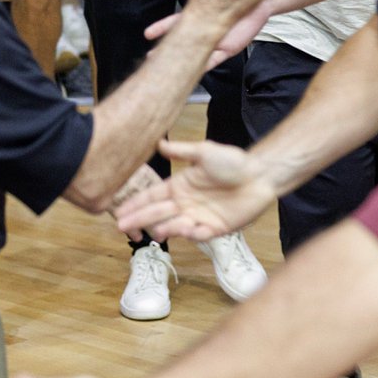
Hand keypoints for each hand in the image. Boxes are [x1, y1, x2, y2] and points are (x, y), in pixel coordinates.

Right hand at [115, 138, 274, 240]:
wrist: (259, 174)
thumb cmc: (233, 162)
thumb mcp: (205, 152)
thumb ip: (182, 151)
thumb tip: (159, 143)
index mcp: (180, 186)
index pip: (153, 196)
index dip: (136, 203)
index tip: (119, 210)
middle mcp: (185, 203)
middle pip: (157, 213)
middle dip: (139, 219)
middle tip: (121, 226)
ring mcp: (199, 217)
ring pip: (175, 226)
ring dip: (165, 229)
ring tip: (155, 231)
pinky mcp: (215, 228)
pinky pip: (199, 235)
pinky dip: (191, 234)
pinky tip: (185, 229)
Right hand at [144, 0, 272, 71]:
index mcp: (200, 17)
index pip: (176, 23)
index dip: (162, 28)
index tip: (148, 33)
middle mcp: (206, 31)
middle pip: (184, 42)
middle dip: (169, 48)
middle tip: (151, 57)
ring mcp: (216, 41)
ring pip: (197, 54)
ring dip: (185, 60)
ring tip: (171, 67)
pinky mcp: (229, 48)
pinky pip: (216, 59)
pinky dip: (206, 64)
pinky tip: (195, 70)